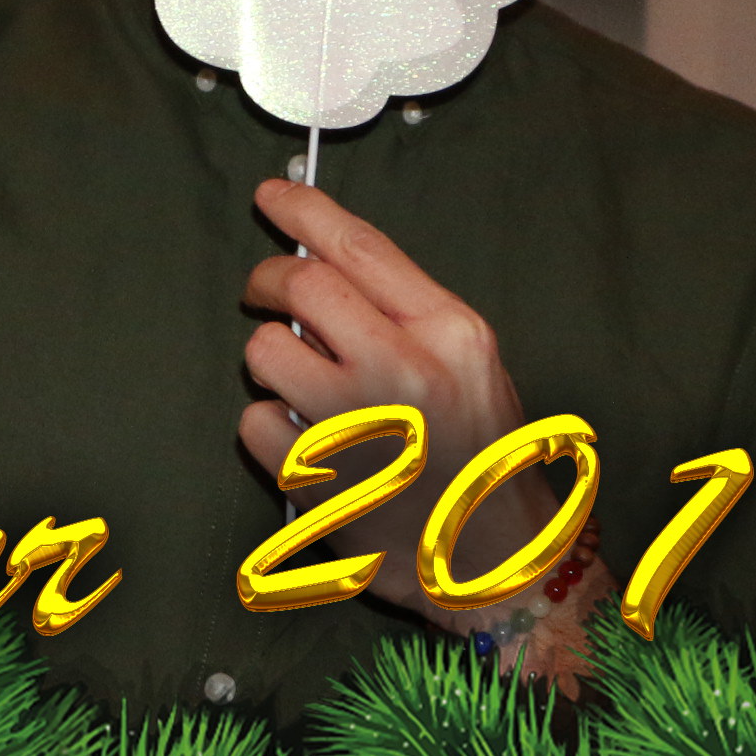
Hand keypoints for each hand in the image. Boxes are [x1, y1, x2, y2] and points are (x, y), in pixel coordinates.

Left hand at [239, 180, 546, 621]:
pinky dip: (266, 425)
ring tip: (300, 383)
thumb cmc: (484, 454)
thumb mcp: (470, 362)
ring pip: (266, 350)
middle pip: (302, 285)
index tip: (272, 194)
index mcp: (451, 333)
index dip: (305, 210)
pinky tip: (302, 441)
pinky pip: (254, 422)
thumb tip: (320, 262)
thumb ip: (405, 311)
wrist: (501, 561)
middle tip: (263, 293)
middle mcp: (406, 372)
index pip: (361, 247)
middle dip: (268, 279)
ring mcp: (358, 428)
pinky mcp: (320, 482)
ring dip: (269, 358)